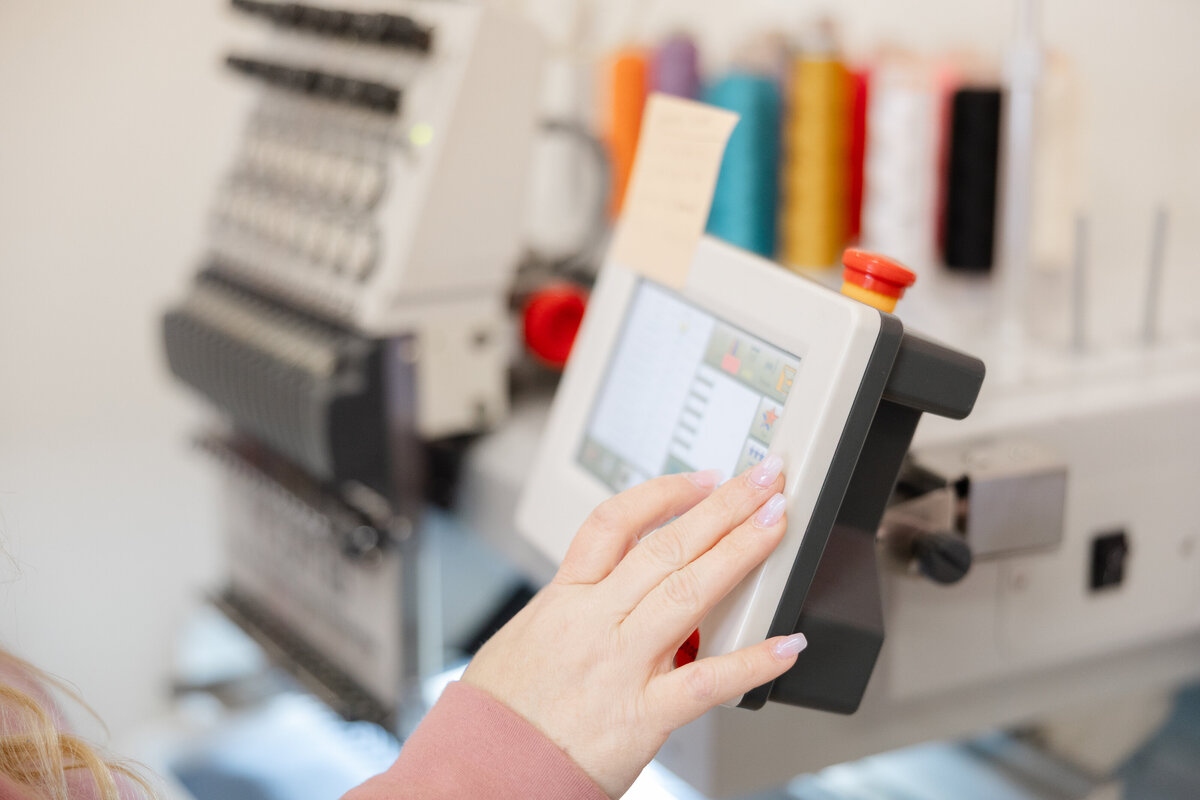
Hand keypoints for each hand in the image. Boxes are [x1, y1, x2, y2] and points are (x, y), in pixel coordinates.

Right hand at [462, 456, 807, 797]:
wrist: (483, 770)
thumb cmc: (503, 710)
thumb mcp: (529, 634)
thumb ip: (578, 604)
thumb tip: (620, 579)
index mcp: (564, 598)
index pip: (616, 523)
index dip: (665, 493)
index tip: (704, 480)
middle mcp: (594, 622)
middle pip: (667, 546)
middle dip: (723, 506)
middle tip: (763, 480)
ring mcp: (621, 666)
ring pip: (688, 594)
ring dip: (739, 553)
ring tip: (775, 524)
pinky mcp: (642, 716)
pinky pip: (707, 682)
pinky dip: (753, 662)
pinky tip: (787, 644)